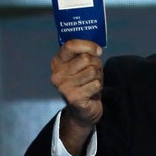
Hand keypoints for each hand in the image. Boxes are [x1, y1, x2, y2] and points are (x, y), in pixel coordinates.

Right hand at [51, 39, 103, 154]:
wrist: (82, 110)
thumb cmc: (84, 83)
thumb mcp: (82, 65)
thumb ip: (85, 54)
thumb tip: (96, 50)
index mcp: (57, 62)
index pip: (70, 46)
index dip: (88, 45)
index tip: (98, 51)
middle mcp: (57, 74)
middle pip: (85, 58)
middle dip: (95, 65)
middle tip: (93, 74)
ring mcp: (63, 87)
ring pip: (92, 71)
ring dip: (97, 76)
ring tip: (92, 83)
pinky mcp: (73, 98)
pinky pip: (95, 84)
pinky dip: (98, 86)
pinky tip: (92, 92)